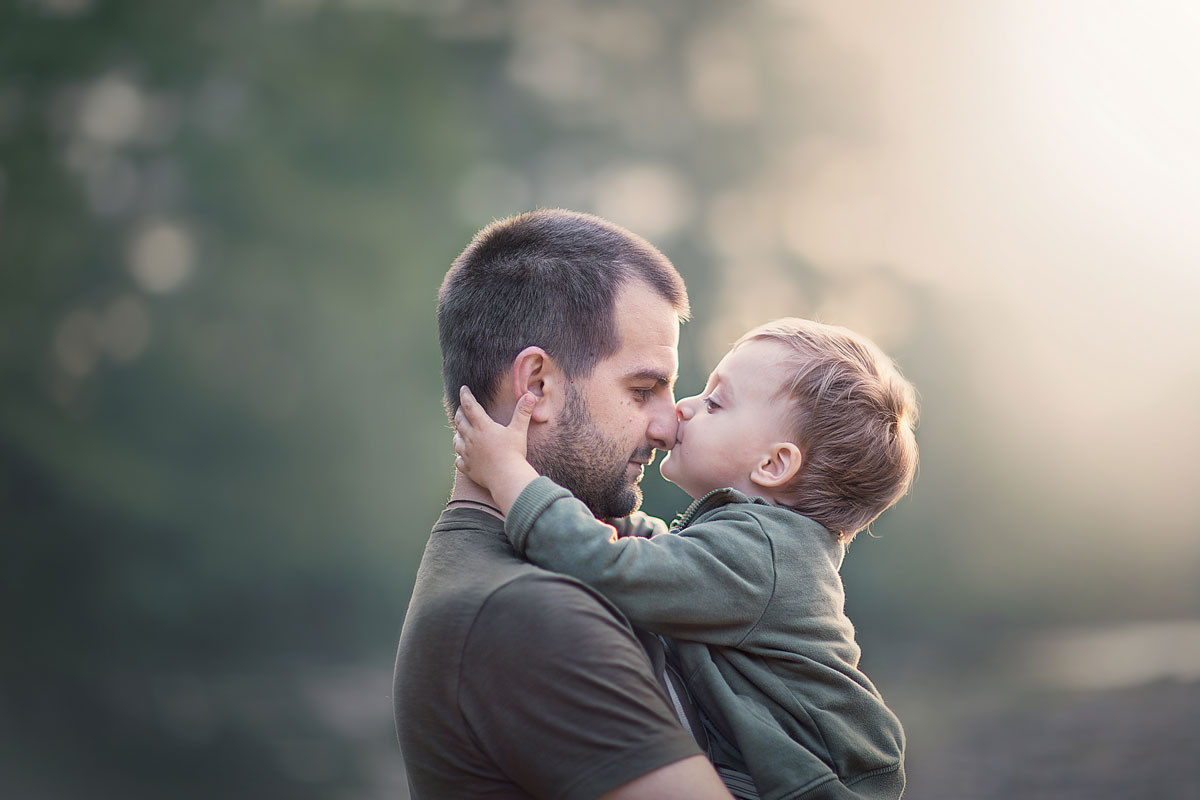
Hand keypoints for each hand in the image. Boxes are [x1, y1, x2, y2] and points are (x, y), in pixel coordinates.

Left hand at [453, 386, 539, 513]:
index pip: (470, 406)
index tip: (463, 389)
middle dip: (460, 413)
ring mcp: (468, 454)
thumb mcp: (519, 430)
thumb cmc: (513, 453)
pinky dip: (460, 456)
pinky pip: (459, 460)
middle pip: (460, 421)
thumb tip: (530, 396)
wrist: (506, 477)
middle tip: (461, 408)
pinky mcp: (468, 468)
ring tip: (460, 431)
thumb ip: (523, 412)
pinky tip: (462, 456)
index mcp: (482, 427)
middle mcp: (471, 438)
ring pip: (457, 440)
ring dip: (458, 434)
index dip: (465, 396)